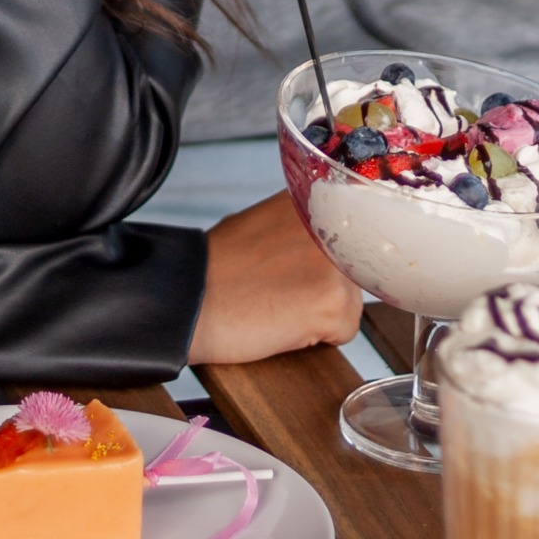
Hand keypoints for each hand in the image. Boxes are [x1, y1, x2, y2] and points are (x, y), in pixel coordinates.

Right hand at [187, 191, 362, 365]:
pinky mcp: (333, 300)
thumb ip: (299, 228)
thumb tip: (324, 246)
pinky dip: (318, 339)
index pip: (349, 233)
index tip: (300, 270)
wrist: (186, 299)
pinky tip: (282, 323)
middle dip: (323, 286)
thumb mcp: (262, 225)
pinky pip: (344, 331)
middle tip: (280, 291)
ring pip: (350, 301)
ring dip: (321, 312)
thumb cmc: (214, 269)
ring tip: (277, 306)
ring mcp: (334, 261)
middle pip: (352, 268)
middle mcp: (329, 223)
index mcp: (311, 199)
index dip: (327, 259)